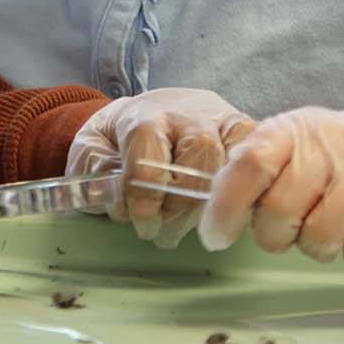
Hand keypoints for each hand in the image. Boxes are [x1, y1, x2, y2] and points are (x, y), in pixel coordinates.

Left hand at [67, 88, 254, 248]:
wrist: (147, 112)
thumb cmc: (119, 138)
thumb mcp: (91, 147)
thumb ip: (92, 168)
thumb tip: (112, 191)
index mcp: (144, 114)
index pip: (148, 143)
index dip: (145, 189)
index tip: (143, 219)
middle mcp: (187, 113)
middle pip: (200, 150)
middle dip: (182, 201)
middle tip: (165, 231)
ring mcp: (219, 119)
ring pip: (230, 157)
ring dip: (210, 204)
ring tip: (188, 230)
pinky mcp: (241, 129)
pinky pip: (253, 151)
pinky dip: (244, 182)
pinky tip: (225, 208)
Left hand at [197, 96, 343, 270]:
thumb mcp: (300, 144)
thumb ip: (258, 167)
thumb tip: (212, 203)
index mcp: (297, 128)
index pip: (250, 163)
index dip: (226, 205)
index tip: (215, 235)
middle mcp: (332, 145)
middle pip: (279, 213)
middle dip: (277, 234)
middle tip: (296, 222)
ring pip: (319, 241)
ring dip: (321, 244)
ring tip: (340, 218)